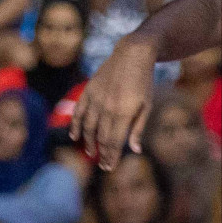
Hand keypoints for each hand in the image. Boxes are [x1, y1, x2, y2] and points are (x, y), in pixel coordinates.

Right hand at [70, 35, 158, 169]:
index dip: (111, 157)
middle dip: (102, 154)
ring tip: (91, 154)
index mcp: (124, 113)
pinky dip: (75, 125)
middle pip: (101, 138)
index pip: (114, 142)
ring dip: (88, 143)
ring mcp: (96, 98)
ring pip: (88, 127)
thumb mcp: (147, 106)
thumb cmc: (143, 82)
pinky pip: (78, 111)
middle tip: (103, 166)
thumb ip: (138, 128)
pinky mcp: (88, 90)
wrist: (132, 55)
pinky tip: (74, 136)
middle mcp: (107, 108)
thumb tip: (135, 150)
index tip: (109, 167)